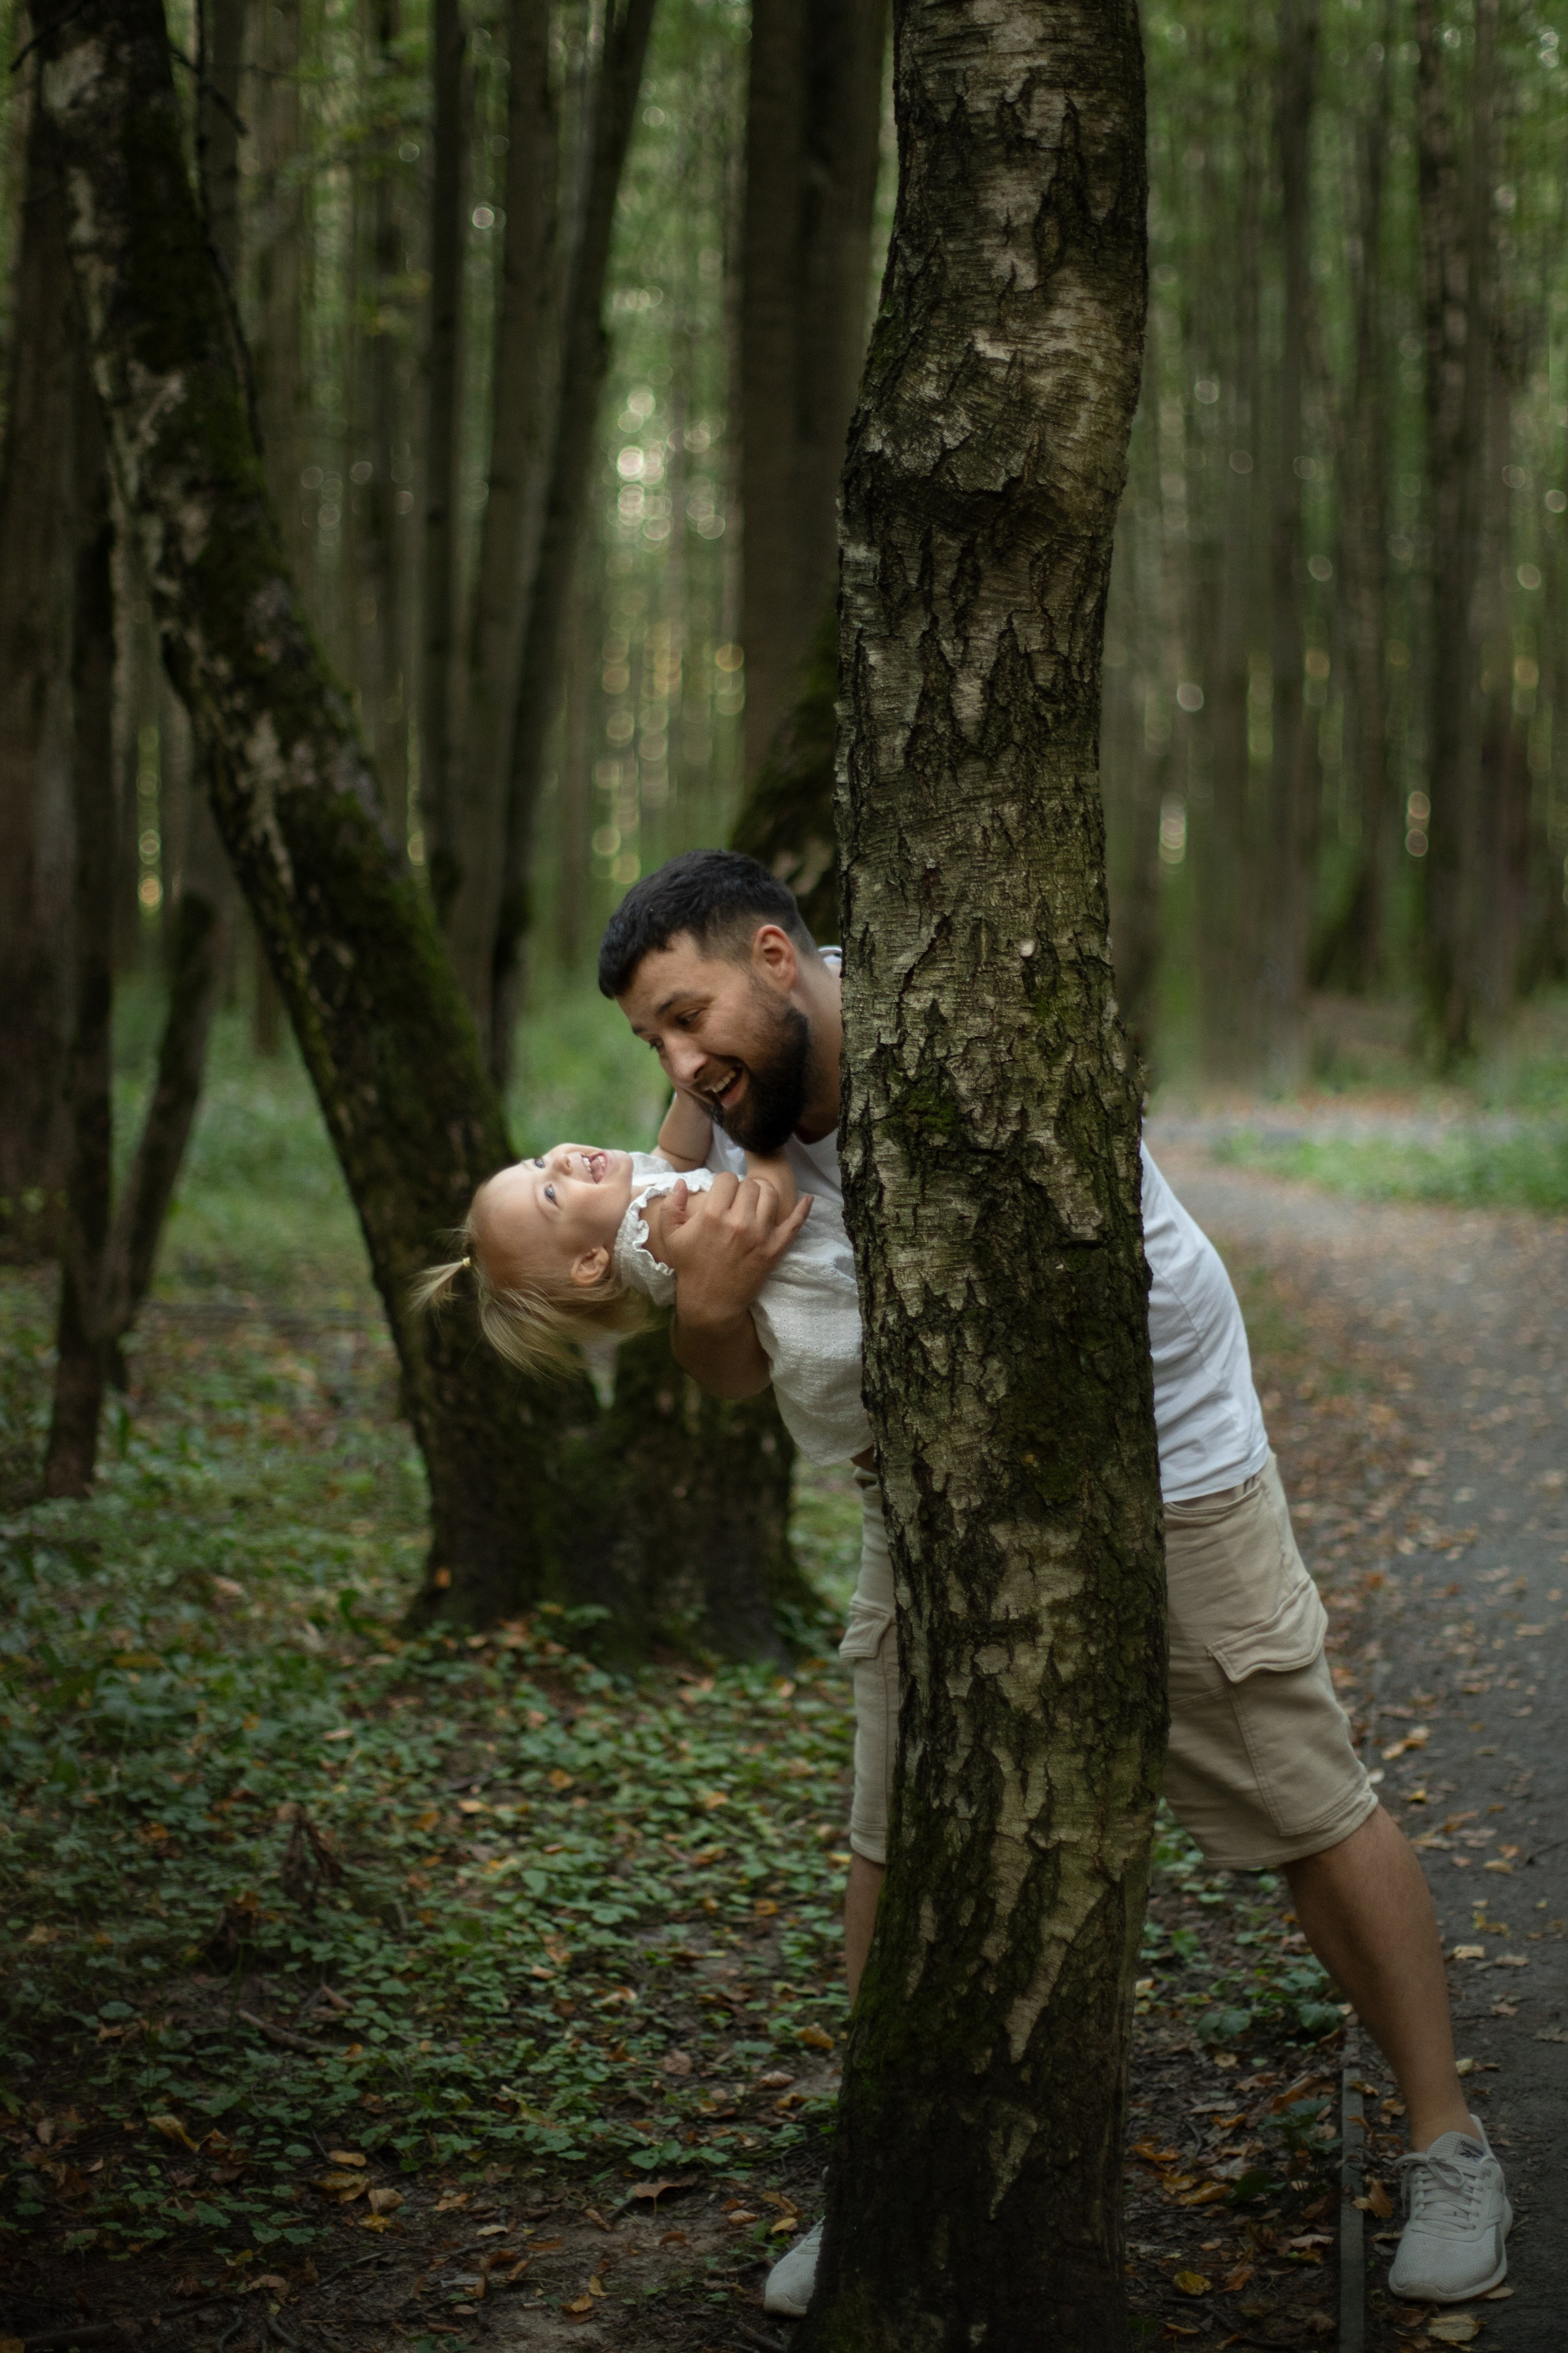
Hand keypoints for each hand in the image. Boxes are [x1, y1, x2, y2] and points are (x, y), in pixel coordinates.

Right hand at [661, 1171, 811, 1329]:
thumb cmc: (690, 1267)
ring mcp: (760, 1235)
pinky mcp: (775, 1248)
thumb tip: (681, 1182)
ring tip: (755, 1203)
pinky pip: (794, 1223)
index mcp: (713, 1215)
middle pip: (749, 1185)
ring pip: (770, 1195)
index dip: (723, 1184)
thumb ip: (671, 1206)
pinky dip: (803, 1209)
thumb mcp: (671, 1236)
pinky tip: (807, 1198)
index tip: (722, 1195)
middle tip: (737, 1202)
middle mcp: (739, 1222)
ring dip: (763, 1194)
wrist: (711, 1302)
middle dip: (742, 1189)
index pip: (727, 1178)